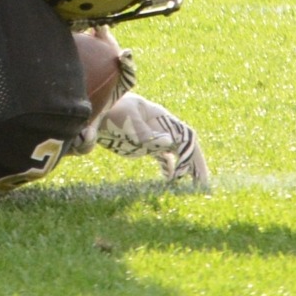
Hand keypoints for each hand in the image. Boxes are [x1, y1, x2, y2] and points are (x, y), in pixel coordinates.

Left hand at [94, 92, 210, 188]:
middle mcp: (161, 128)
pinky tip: (170, 179)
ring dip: (186, 167)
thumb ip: (145, 132)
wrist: (92, 109)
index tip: (186, 173)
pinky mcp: (143, 144)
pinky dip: (169, 167)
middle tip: (203, 185)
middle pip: (185, 146)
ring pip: (176, 152)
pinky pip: (163, 156)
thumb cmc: (110, 110)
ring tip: (194, 186)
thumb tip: (170, 142)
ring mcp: (153, 136)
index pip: (184, 136)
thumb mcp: (127, 119)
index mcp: (160, 118)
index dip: (190, 153)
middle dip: (195, 164)